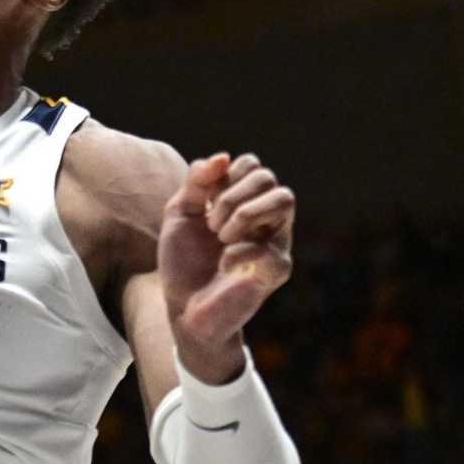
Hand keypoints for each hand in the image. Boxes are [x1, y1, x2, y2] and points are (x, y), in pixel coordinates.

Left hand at [159, 153, 294, 381]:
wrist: (183, 307)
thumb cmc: (184, 260)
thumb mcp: (180, 213)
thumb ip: (197, 182)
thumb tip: (222, 157)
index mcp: (245, 202)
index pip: (252, 166)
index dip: (226, 176)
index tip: (204, 202)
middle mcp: (266, 219)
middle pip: (268, 178)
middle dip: (231, 196)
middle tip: (212, 226)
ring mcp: (275, 243)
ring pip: (284, 198)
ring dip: (244, 212)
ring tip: (222, 237)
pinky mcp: (276, 270)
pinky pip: (272, 245)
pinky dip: (241, 251)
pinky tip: (227, 264)